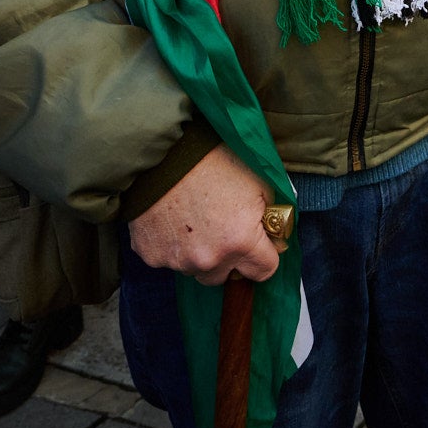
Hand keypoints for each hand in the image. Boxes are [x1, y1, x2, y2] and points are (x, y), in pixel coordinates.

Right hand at [128, 143, 283, 284]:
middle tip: (223, 229)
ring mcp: (178, 261)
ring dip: (200, 254)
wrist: (163, 151)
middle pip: (227, 276)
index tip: (259, 244)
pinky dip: (174, 247)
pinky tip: (174, 221)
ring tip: (195, 221)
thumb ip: (271, 215)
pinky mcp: (152, 256)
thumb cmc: (213, 160)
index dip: (265, 255)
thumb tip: (275, 236)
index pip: (265, 271)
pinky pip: (170, 260)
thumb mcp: (259, 182)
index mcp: (241, 242)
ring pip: (197, 269)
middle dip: (229, 258)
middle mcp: (210, 259)